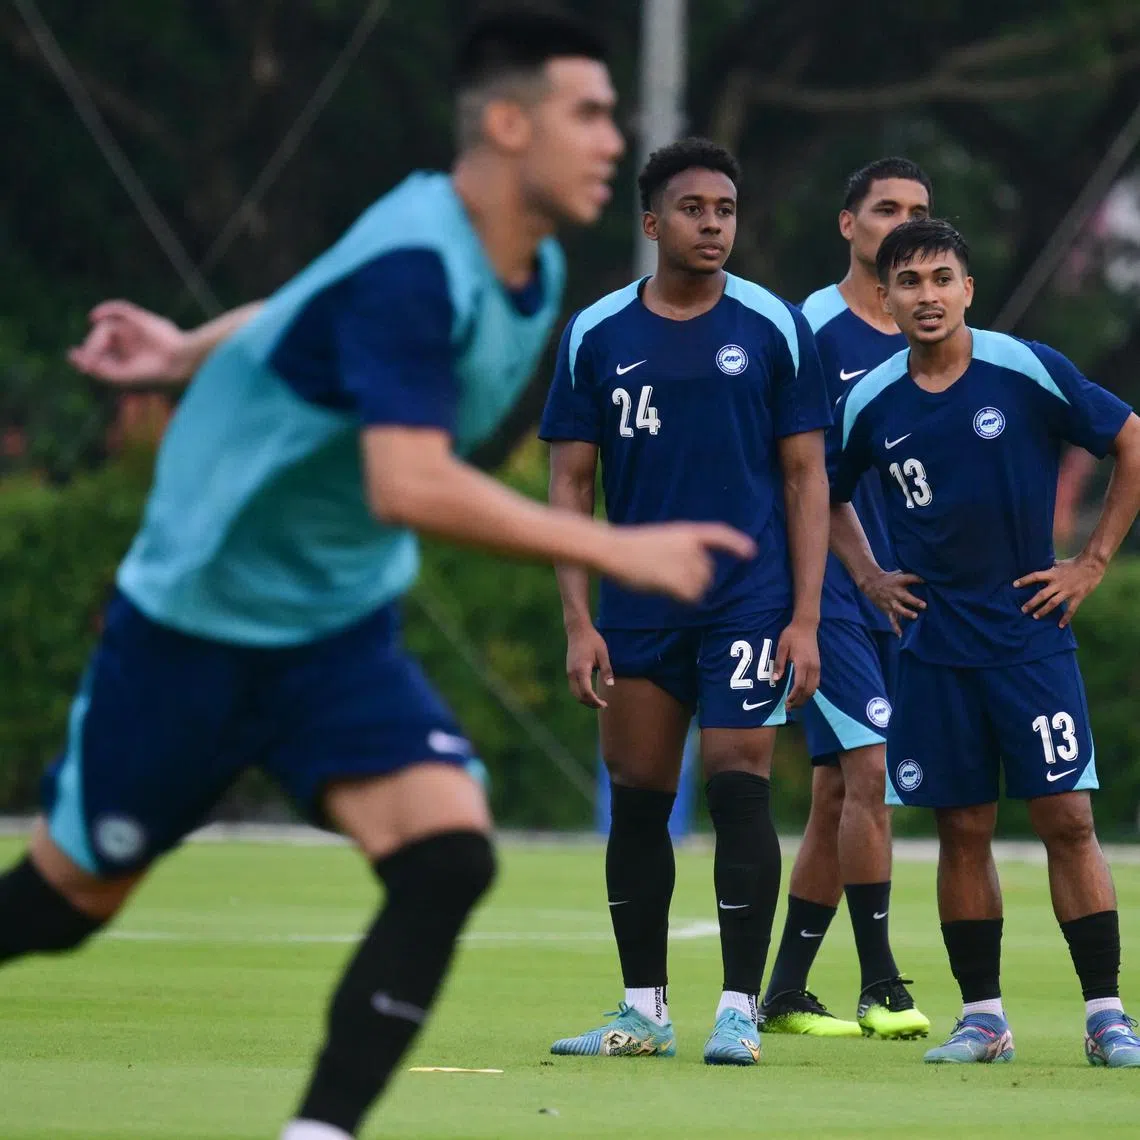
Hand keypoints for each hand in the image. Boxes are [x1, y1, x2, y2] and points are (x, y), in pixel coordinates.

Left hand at [68, 300, 194, 385]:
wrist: (177, 363)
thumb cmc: (152, 375)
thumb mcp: (120, 377)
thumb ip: (98, 370)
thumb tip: (75, 357)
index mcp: (126, 359)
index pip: (100, 352)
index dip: (85, 354)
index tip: (73, 355)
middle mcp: (129, 343)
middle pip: (100, 339)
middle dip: (92, 347)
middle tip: (91, 359)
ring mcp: (134, 330)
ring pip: (106, 326)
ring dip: (97, 337)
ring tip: (97, 349)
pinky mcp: (140, 318)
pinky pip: (119, 308)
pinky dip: (106, 309)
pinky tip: (93, 318)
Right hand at [565, 623, 613, 708]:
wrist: (578, 630)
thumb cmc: (593, 640)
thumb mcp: (603, 654)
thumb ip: (607, 670)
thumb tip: (610, 685)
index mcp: (581, 669)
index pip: (586, 692)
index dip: (595, 701)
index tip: (604, 704)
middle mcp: (572, 673)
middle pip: (579, 696)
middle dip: (590, 703)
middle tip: (603, 705)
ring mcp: (569, 672)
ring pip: (574, 693)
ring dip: (585, 699)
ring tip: (597, 701)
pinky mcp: (569, 671)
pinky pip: (573, 687)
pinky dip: (581, 693)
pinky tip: (590, 693)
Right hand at [602, 523, 755, 603]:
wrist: (613, 549)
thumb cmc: (631, 547)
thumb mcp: (661, 540)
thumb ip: (681, 552)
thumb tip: (697, 578)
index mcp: (686, 532)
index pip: (719, 535)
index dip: (736, 544)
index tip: (751, 553)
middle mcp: (691, 546)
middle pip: (708, 572)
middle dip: (694, 580)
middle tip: (666, 576)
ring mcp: (685, 562)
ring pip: (700, 587)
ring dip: (687, 591)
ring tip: (661, 581)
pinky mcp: (678, 579)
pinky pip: (692, 598)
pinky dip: (683, 600)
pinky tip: (666, 593)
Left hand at [772, 617, 819, 708]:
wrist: (806, 626)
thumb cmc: (792, 635)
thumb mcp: (782, 647)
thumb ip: (779, 663)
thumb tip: (775, 680)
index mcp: (803, 664)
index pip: (799, 685)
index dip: (793, 697)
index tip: (786, 704)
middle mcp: (812, 668)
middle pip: (808, 691)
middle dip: (800, 701)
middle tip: (789, 708)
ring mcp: (817, 667)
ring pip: (814, 688)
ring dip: (805, 698)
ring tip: (795, 704)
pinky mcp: (818, 666)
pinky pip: (816, 683)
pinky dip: (810, 691)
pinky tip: (802, 694)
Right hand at [860, 569, 925, 635]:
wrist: (870, 583)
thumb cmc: (890, 579)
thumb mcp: (899, 574)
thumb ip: (911, 576)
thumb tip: (929, 578)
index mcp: (899, 581)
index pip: (910, 579)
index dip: (918, 579)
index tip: (926, 581)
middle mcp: (895, 592)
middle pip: (905, 596)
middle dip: (914, 601)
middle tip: (924, 605)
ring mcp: (891, 602)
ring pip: (898, 608)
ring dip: (906, 613)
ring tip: (915, 616)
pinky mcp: (887, 609)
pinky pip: (892, 619)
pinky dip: (896, 627)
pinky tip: (900, 635)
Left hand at [1014, 554, 1105, 627]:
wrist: (1093, 564)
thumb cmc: (1074, 563)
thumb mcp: (1059, 563)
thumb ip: (1049, 567)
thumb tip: (1039, 566)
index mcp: (1053, 574)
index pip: (1035, 576)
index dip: (1025, 580)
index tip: (1014, 585)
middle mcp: (1058, 583)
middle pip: (1042, 594)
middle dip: (1032, 603)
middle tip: (1023, 610)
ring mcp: (1068, 591)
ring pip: (1053, 603)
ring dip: (1043, 611)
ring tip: (1035, 616)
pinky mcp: (1078, 596)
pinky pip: (1071, 609)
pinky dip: (1066, 618)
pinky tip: (1060, 625)